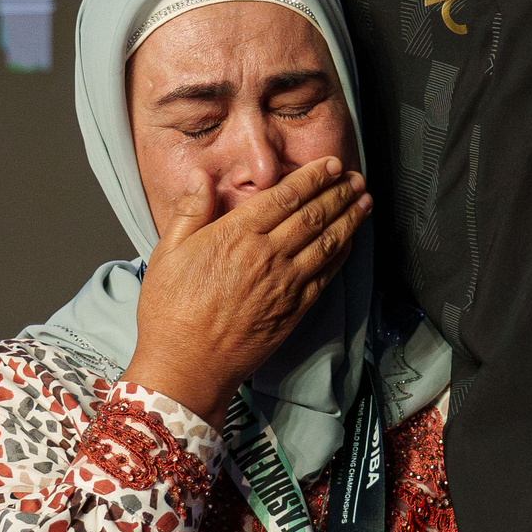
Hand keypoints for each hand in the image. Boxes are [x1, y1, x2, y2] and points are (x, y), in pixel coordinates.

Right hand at [124, 158, 371, 416]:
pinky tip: (350, 241)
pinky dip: (342, 253)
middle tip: (355, 177)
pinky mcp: (294, 309)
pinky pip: (326, 274)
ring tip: (364, 201)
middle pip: (313, 214)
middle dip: (338, 192)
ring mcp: (285, 284)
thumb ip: (190, 212)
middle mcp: (266, 255)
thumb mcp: (167, 254)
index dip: (312, 177)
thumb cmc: (170, 312)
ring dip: (349, 218)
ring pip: (327, 242)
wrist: (188, 366)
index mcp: (236, 235)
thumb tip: (202, 177)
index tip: (330, 165)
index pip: (285, 196)